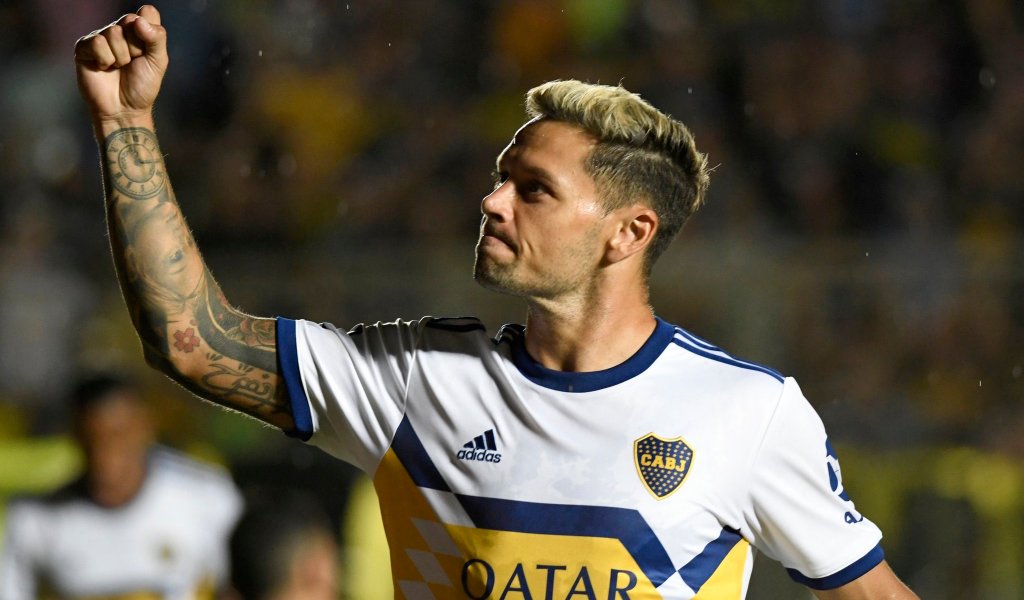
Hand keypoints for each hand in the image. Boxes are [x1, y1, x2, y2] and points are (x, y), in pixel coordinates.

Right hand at [74, 5, 167, 124]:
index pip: (147, 13)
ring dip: (120, 56)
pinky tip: (104, 68)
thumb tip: (138, 20)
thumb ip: (157, 38)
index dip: (149, 34)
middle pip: (130, 21)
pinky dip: (105, 60)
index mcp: (138, 30)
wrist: (124, 109)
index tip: (147, 53)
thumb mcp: (158, 61)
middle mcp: (119, 29)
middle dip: (136, 48)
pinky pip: (97, 43)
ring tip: (118, 68)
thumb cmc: (142, 86)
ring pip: (113, 32)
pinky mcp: (84, 47)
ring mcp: (100, 37)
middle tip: (132, 63)